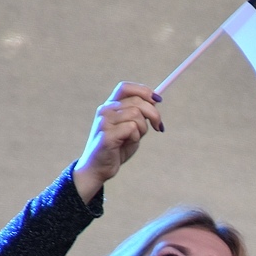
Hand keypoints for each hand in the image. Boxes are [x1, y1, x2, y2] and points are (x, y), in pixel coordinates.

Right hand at [72, 82, 163, 202]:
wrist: (98, 168)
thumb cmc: (117, 148)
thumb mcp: (131, 128)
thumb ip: (139, 114)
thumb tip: (155, 99)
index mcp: (110, 106)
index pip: (126, 87)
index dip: (144, 91)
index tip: (157, 100)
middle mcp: (105, 110)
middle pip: (137, 101)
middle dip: (154, 114)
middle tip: (158, 126)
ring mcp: (104, 121)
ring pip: (136, 115)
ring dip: (142, 129)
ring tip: (134, 138)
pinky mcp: (107, 135)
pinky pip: (132, 128)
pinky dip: (136, 137)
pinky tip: (126, 144)